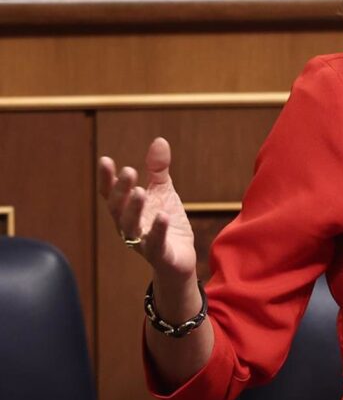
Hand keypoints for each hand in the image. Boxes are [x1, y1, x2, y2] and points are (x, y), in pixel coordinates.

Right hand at [97, 137, 196, 282]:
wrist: (180, 259)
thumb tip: (159, 140)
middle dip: (121, 190)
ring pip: (131, 227)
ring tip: (141, 192)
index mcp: (127, 210)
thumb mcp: (163, 192)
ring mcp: (141, 242)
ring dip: (134, 209)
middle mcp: (128, 226)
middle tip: (129, 172)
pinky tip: (162, 216)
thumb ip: (158, 170)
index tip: (105, 160)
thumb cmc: (166, 224)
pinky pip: (155, 244)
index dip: (106, 179)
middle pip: (118, 208)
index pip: (111, 193)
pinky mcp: (159, 255)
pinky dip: (157, 230)